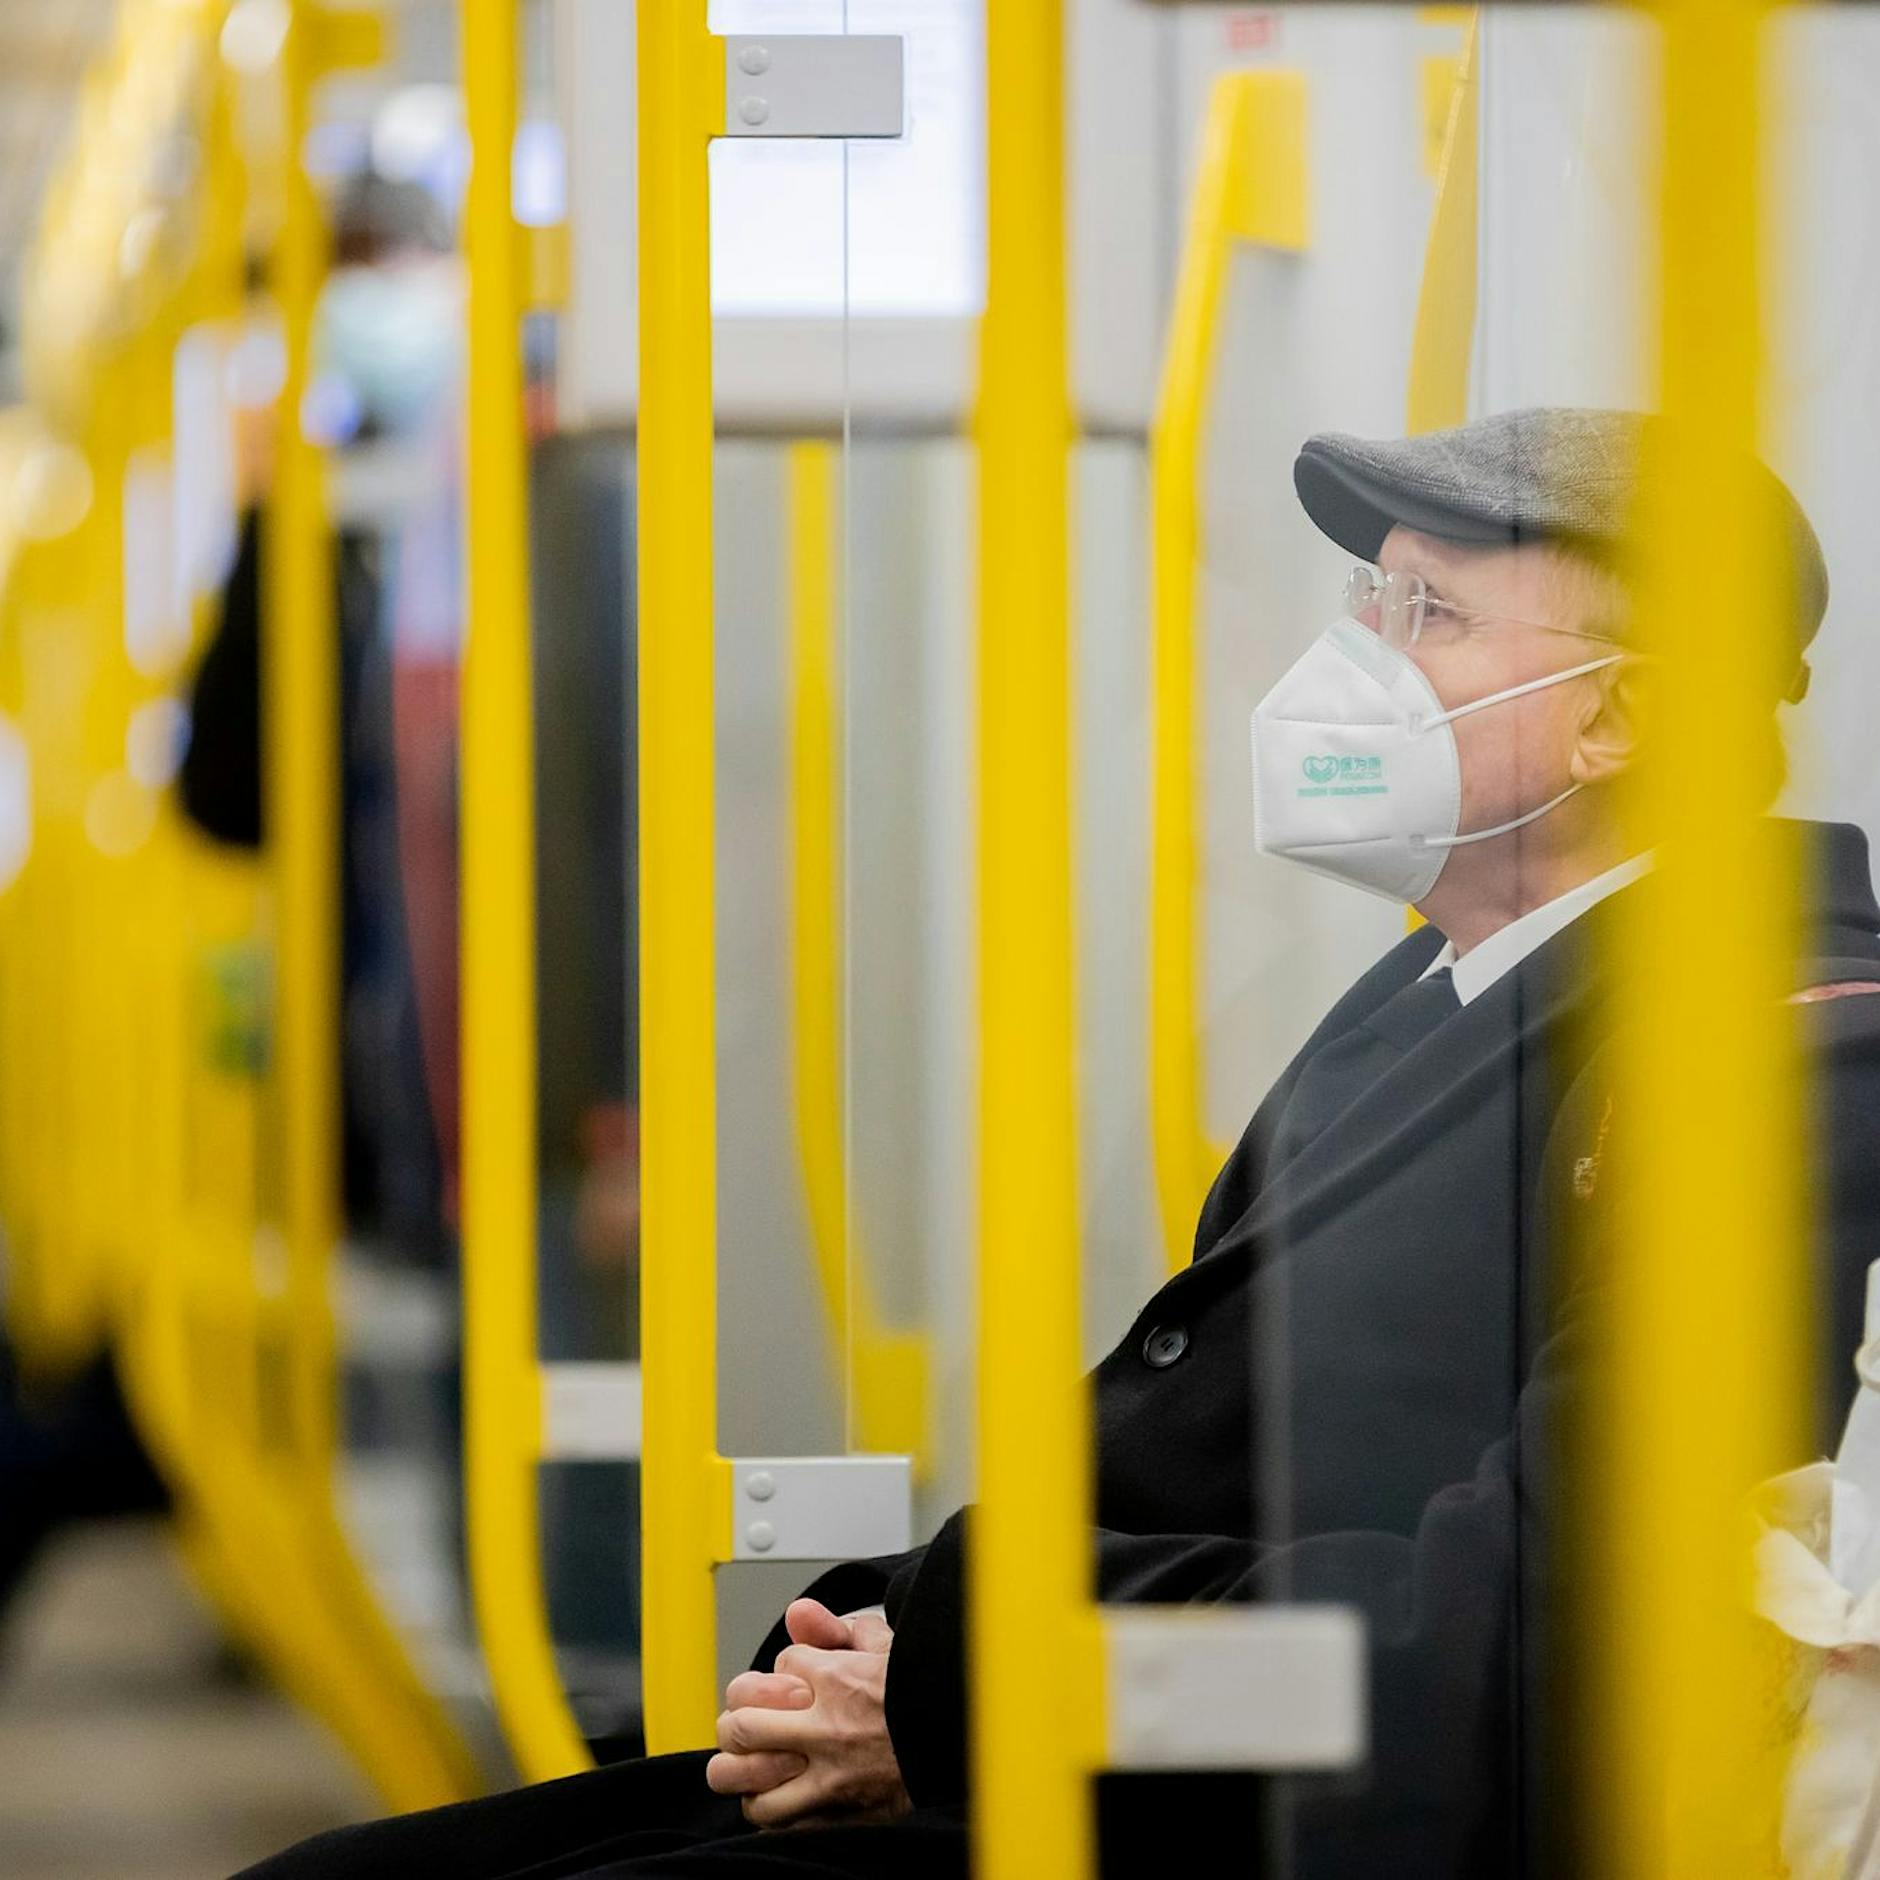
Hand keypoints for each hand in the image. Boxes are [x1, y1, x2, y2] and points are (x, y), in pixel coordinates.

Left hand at [705, 1598, 909, 1828]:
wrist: (967, 1750)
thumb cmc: (925, 1697)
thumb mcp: (889, 1648)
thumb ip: (838, 1627)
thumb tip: (797, 1612)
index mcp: (841, 1680)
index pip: (781, 1664)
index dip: (785, 1670)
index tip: (799, 1680)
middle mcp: (828, 1729)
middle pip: (744, 1723)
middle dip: (739, 1719)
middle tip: (748, 1722)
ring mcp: (830, 1777)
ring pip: (749, 1779)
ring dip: (742, 1770)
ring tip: (749, 1763)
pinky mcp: (837, 1814)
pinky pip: (777, 1819)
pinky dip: (767, 1808)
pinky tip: (774, 1796)